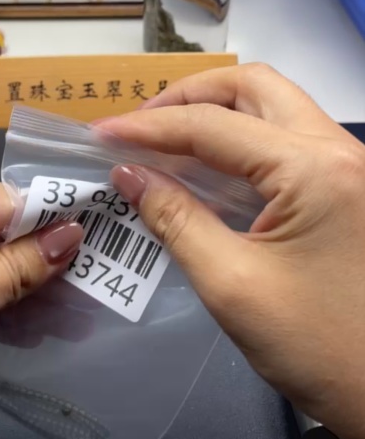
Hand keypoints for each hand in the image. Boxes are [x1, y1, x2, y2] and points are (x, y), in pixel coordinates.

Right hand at [98, 64, 364, 438]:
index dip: (149, 127)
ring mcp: (351, 167)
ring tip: (164, 142)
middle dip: (190, 97)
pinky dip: (242, 141)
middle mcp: (339, 150)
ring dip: (218, 114)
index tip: (99, 135)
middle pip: (255, 88)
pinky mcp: (350, 189)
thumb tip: (129, 174)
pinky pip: (289, 141)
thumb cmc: (318, 349)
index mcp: (314, 169)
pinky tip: (206, 168)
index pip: (215, 126)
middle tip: (141, 128)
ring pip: (276, 108)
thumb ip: (176, 220)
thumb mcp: (233, 286)